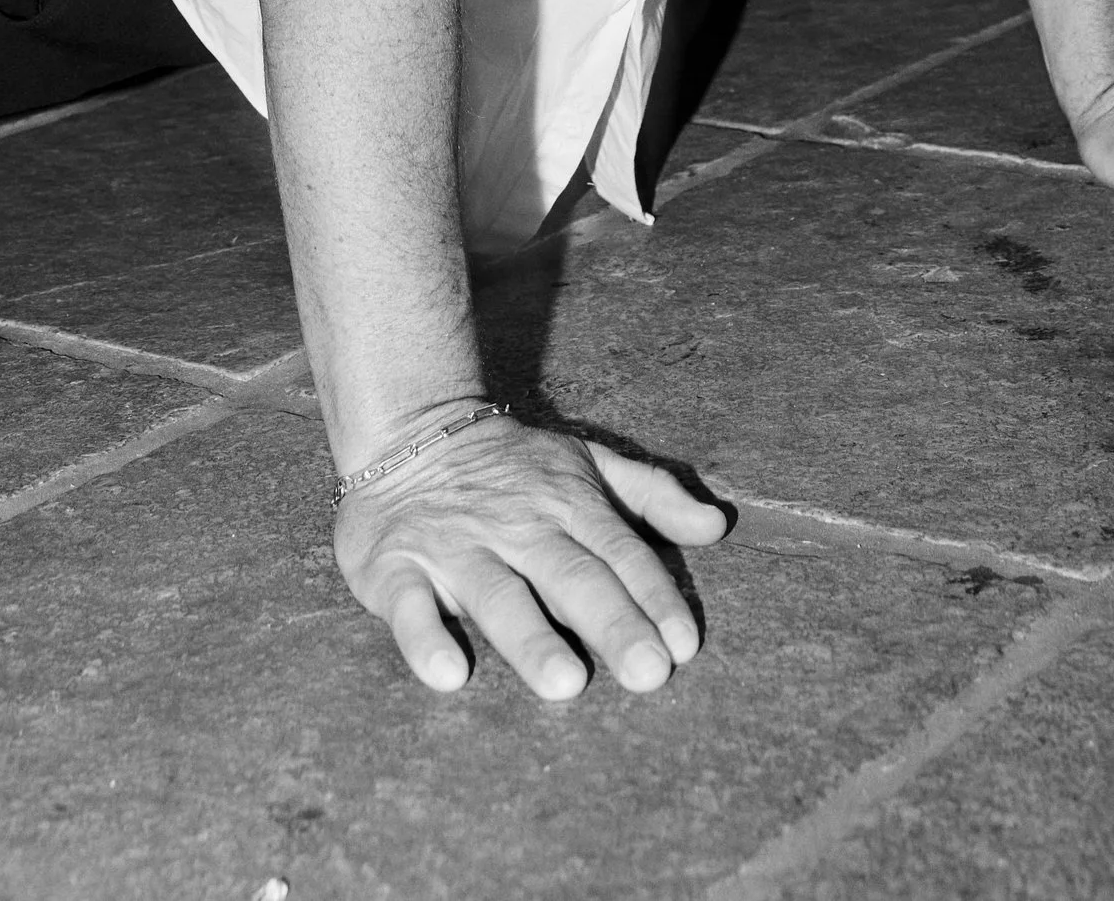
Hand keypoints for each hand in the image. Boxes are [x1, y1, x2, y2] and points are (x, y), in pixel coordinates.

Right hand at [334, 411, 726, 701]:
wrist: (409, 431)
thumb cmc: (512, 465)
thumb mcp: (587, 463)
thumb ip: (652, 494)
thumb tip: (718, 525)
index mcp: (566, 502)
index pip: (619, 553)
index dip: (654, 597)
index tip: (685, 645)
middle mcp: (515, 524)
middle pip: (570, 577)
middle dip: (612, 624)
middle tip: (649, 673)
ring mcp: (454, 546)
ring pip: (498, 594)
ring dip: (532, 638)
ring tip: (566, 682)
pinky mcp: (395, 568)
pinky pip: (409, 605)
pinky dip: (426, 638)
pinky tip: (449, 673)